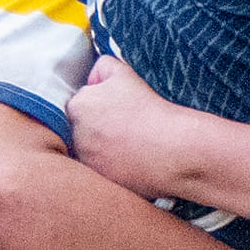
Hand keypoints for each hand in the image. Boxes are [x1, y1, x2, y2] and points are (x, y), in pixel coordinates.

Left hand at [67, 55, 196, 196]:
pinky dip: (113, 170)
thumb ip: (102, 67)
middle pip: (83, 131)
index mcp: (77, 106)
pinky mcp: (100, 181)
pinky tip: (133, 165)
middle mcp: (75, 134)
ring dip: (104, 151)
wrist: (174, 149)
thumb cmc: (151, 110)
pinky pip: (101, 174)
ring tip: (131, 149)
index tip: (119, 113)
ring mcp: (87, 160)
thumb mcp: (124, 73)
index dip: (101, 109)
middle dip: (98, 131)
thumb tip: (93, 77)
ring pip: (91, 153)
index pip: (81, 106)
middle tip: (125, 131)